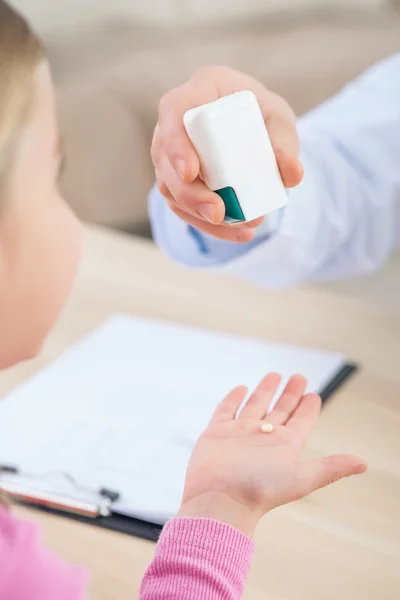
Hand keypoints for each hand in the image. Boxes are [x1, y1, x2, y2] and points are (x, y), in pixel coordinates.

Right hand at [152, 66, 302, 241]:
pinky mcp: (176, 180)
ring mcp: (170, 152)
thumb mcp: (279, 118)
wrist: (253, 127)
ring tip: (239, 227)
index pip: (174, 111)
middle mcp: (176, 121)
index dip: (175, 143)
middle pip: (165, 159)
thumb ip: (285, 141)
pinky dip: (207, 224)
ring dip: (198, 214)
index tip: (191, 172)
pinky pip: (182, 205)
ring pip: (169, 187)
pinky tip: (237, 233)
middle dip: (188, 193)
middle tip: (218, 212)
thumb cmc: (262, 113)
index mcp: (199, 90)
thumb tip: (291, 174)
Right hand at [178, 373, 366, 536]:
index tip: (314, 395)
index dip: (308, 409)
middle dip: (290, 394)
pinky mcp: (216, 433)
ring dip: (265, 390)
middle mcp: (263, 438)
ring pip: (255, 406)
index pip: (301, 422)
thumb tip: (363, 464)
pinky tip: (241, 388)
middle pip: (280, 410)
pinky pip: (226, 411)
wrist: (219, 499)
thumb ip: (330, 468)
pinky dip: (233, 399)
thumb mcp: (301, 477)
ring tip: (274, 374)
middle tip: (299, 377)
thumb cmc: (260, 490)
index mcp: (283, 447)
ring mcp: (239, 434)